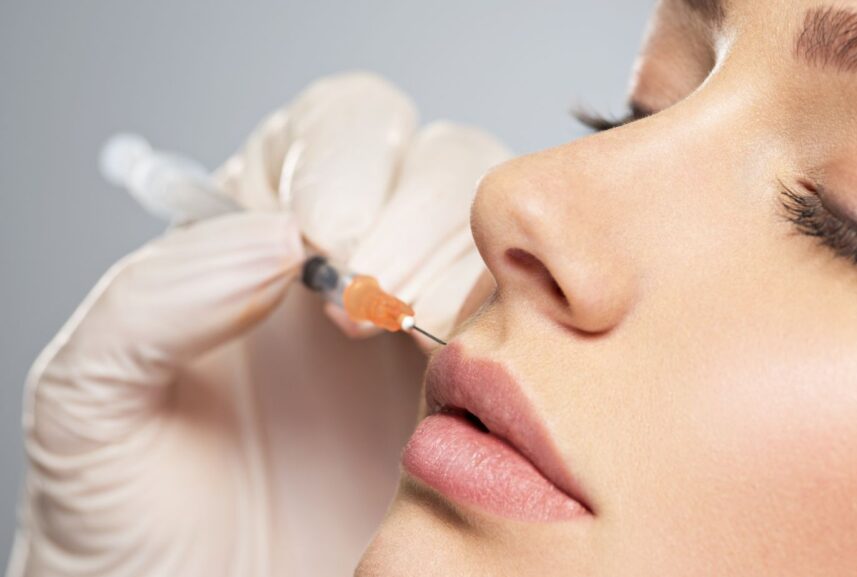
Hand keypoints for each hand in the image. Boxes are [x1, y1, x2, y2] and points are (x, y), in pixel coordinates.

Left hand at [11, 74, 508, 576]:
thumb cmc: (129, 527)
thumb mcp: (89, 402)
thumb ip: (151, 299)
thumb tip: (273, 238)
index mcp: (254, 240)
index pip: (330, 132)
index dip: (345, 162)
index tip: (331, 239)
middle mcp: (351, 269)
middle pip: (433, 162)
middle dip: (417, 214)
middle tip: (381, 299)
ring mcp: (420, 327)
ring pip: (491, 236)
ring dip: (470, 268)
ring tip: (423, 344)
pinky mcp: (475, 394)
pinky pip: (529, 325)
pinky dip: (523, 330)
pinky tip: (471, 376)